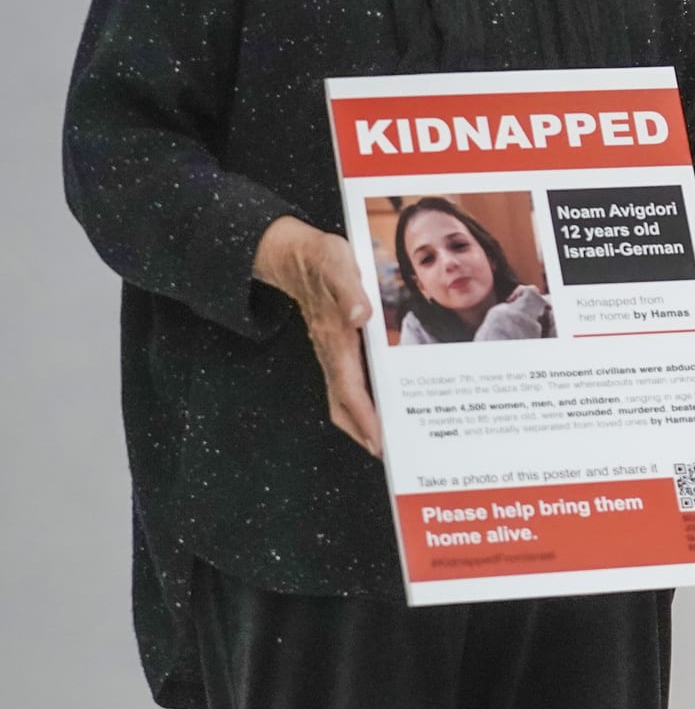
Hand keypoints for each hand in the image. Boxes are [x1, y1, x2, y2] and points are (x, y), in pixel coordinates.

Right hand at [253, 215, 380, 454]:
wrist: (291, 253)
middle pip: (343, 403)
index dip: (364, 417)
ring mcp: (330, 352)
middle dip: (363, 431)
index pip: (349, 389)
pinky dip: (361, 401)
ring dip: (362, 420)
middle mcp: (330, 352)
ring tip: (386, 441)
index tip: (378, 442)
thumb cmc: (319, 258)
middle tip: (388, 455)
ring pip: (342, 397)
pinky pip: (347, 382)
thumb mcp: (337, 263)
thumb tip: (360, 315)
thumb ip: (350, 289)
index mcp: (335, 338)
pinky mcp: (333, 347)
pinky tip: (381, 404)